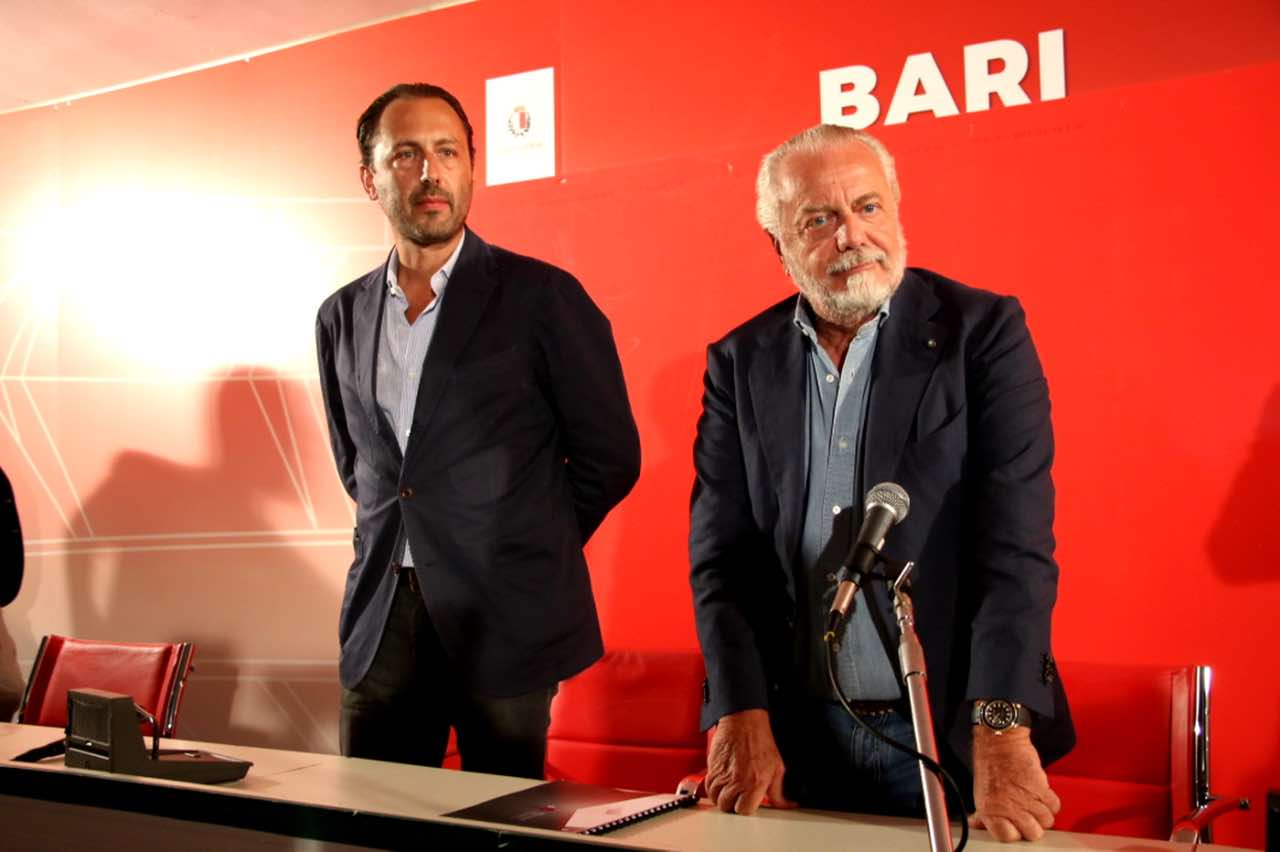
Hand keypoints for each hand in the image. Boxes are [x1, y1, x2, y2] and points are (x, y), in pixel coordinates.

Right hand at [704, 709, 796, 814]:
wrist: (744, 721)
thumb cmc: (760, 740)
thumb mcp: (777, 767)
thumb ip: (778, 791)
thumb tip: (785, 804)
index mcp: (754, 783)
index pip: (744, 810)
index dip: (746, 808)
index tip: (748, 803)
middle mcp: (737, 781)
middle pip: (727, 806)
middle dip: (732, 804)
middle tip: (738, 797)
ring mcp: (723, 774)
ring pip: (715, 798)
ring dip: (721, 798)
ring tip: (729, 792)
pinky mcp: (713, 767)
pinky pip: (708, 786)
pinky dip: (712, 788)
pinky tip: (721, 784)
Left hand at [970, 727, 1060, 841]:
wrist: (999, 742)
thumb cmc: (989, 765)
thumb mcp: (981, 793)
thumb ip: (984, 814)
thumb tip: (980, 826)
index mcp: (990, 810)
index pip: (1008, 837)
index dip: (1014, 832)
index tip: (1015, 826)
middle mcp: (1008, 807)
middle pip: (1033, 833)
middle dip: (1033, 826)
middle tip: (1028, 816)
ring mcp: (1026, 798)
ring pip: (1047, 821)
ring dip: (1043, 814)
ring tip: (1035, 803)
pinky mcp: (1040, 787)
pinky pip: (1054, 806)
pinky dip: (1051, 802)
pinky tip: (1042, 795)